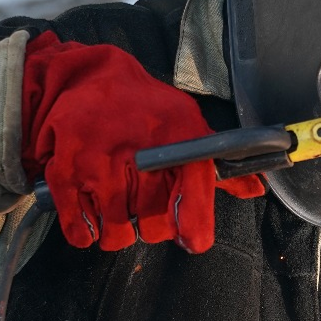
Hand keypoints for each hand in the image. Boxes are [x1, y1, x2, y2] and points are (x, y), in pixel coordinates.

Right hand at [20, 31, 263, 251]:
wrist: (84, 80)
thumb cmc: (141, 107)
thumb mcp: (185, 122)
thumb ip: (215, 162)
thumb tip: (255, 189)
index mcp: (176, 135)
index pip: (195, 190)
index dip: (195, 224)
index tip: (193, 240)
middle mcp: (138, 151)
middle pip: (154, 225)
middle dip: (153, 226)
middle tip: (146, 207)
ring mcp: (98, 165)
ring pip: (117, 232)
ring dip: (119, 231)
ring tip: (119, 208)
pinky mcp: (65, 175)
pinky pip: (80, 230)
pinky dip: (86, 233)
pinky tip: (92, 214)